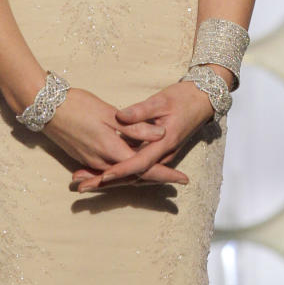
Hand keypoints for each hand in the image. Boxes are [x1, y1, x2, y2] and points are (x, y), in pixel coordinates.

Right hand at [40, 86, 175, 178]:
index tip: (184, 179)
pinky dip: (122, 174)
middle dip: (158, 178)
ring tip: (161, 176)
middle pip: (135, 177)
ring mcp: (91, 161)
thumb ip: (135, 127)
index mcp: (112, 150)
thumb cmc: (78, 105)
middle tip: (178, 179)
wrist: (46, 107)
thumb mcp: (109, 113)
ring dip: (141, 177)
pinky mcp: (84, 158)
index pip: (145, 168)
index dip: (166, 174)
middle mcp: (102, 162)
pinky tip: (130, 171)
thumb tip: (161, 135)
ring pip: (122, 176)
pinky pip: (108, 172)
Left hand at [72, 80, 211, 191]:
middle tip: (80, 186)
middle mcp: (162, 154)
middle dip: (106, 182)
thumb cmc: (183, 98)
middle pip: (132, 175)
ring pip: (133, 174)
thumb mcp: (161, 100)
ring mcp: (160, 155)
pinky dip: (118, 171)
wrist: (203, 100)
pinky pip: (136, 167)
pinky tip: (99, 171)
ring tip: (82, 182)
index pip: (139, 163)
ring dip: (109, 179)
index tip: (103, 175)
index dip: (121, 170)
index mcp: (164, 143)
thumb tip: (120, 116)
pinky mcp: (156, 152)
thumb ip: (140, 111)